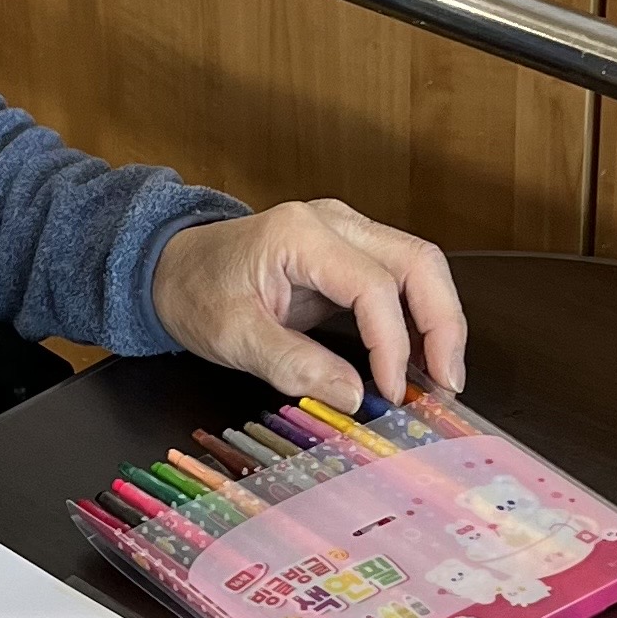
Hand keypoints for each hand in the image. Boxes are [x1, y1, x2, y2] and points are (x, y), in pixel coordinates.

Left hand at [149, 201, 467, 408]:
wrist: (170, 266)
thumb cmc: (194, 291)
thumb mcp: (231, 336)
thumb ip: (292, 365)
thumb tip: (355, 396)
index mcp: (300, 233)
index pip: (373, 285)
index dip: (392, 343)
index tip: (392, 391)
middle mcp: (334, 221)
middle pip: (418, 261)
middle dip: (442, 324)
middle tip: (447, 384)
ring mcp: (347, 233)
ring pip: (419, 267)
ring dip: (438, 322)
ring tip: (440, 379)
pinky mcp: (350, 254)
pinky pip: (400, 282)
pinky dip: (416, 320)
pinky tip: (419, 362)